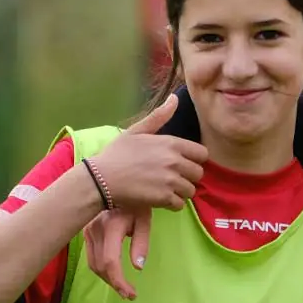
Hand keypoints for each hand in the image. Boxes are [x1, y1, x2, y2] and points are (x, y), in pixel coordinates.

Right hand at [83, 208, 151, 300]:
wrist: (115, 184)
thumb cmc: (136, 201)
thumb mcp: (144, 219)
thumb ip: (141, 243)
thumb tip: (138, 267)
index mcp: (111, 226)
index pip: (110, 261)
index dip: (119, 281)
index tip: (131, 294)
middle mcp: (95, 231)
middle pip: (100, 266)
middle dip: (114, 283)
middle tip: (129, 294)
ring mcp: (88, 232)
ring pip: (93, 264)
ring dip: (107, 278)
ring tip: (123, 287)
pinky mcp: (86, 233)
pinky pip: (91, 257)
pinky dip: (102, 269)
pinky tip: (113, 274)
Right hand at [89, 94, 208, 210]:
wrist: (99, 179)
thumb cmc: (116, 154)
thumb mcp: (136, 131)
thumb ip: (159, 116)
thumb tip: (175, 98)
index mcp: (172, 143)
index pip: (202, 154)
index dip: (193, 160)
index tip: (180, 164)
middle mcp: (175, 161)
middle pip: (198, 174)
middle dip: (187, 177)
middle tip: (171, 178)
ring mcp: (171, 180)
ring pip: (191, 190)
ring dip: (180, 192)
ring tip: (164, 189)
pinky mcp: (164, 198)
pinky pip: (180, 204)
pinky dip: (172, 204)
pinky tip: (159, 199)